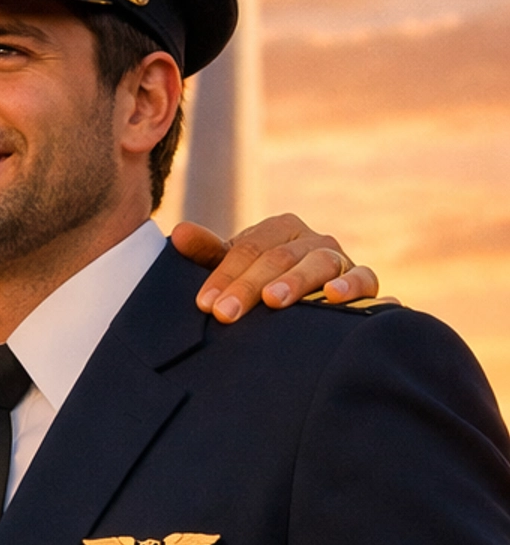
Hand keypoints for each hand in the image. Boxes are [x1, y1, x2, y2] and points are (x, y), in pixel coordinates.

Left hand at [172, 215, 380, 323]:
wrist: (308, 306)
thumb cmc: (262, 284)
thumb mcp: (234, 269)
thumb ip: (207, 252)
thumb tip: (179, 233)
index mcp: (280, 230)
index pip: (249, 248)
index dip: (225, 275)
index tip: (205, 304)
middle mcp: (312, 240)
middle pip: (279, 258)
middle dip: (249, 286)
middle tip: (225, 313)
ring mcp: (339, 259)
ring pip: (319, 264)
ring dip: (295, 281)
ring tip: (273, 301)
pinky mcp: (364, 281)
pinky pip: (364, 279)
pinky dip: (353, 286)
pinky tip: (334, 297)